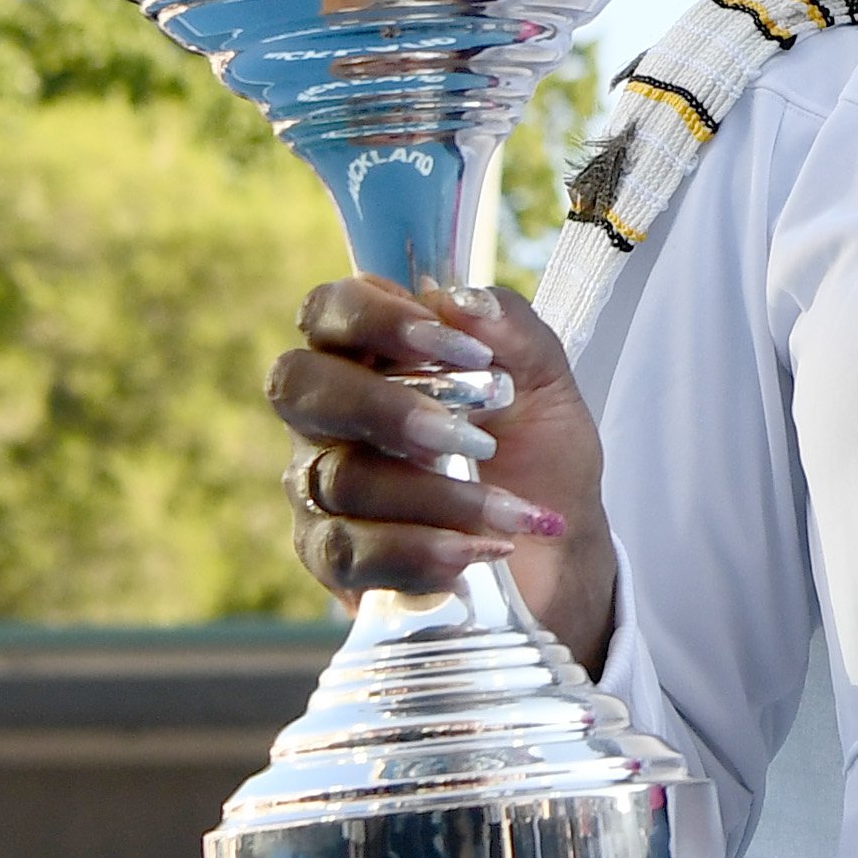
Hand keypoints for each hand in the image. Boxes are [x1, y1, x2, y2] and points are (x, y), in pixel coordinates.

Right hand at [270, 277, 616, 666]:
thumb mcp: (547, 387)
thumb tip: (462, 302)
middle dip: (387, 408)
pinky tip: (475, 552)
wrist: (557, 555)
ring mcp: (319, 485)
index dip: (379, 319)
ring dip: (436, 496)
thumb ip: (512, 332)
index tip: (463, 351)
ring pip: (340, 479)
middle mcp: (329, 414)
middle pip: (300, 386)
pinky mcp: (329, 556)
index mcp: (372, 355)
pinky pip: (346, 552)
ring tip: (508, 513)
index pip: (330, 309)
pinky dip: (418, 551)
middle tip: (470, 439)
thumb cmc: (538, 459)